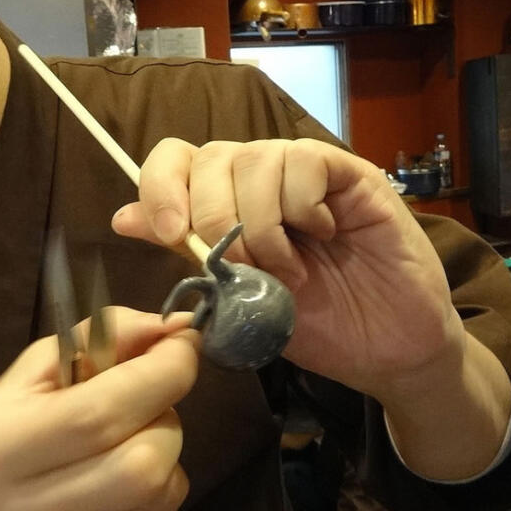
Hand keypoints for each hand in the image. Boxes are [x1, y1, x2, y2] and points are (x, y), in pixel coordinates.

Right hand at [0, 308, 199, 510]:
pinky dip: (157, 506)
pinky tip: (117, 500)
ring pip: (163, 496)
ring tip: (122, 455)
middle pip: (144, 464)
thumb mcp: (34, 375)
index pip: (100, 413)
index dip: (161, 374)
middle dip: (164, 421)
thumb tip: (172, 329)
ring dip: (163, 462)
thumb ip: (100, 338)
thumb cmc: (8, 437)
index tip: (183, 345)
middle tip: (144, 410)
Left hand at [110, 138, 462, 396]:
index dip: (161, 186)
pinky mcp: (351, 177)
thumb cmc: (317, 328)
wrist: (386, 353)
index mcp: (228, 204)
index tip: (168, 233)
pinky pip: (306, 161)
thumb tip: (123, 217)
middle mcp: (263, 181)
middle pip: (212, 157)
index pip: (176, 159)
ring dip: (262, 224)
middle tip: (244, 270)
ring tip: (288, 271)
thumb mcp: (237, 300)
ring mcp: (308, 175)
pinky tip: (324, 237)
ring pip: (257, 158)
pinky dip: (303, 205)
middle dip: (213, 218)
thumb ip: (188, 256)